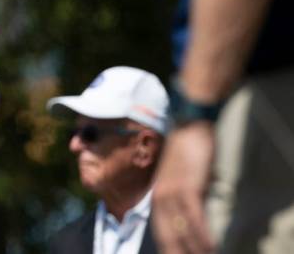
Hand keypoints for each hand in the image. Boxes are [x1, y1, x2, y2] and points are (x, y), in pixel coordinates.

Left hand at [153, 122, 215, 253]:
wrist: (188, 126)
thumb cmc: (187, 151)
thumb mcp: (182, 178)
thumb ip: (185, 197)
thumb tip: (194, 213)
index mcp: (157, 196)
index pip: (161, 230)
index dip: (169, 247)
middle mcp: (161, 197)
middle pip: (168, 235)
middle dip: (178, 252)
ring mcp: (173, 192)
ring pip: (182, 231)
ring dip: (193, 249)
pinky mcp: (188, 187)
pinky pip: (194, 218)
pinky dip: (202, 235)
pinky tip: (209, 247)